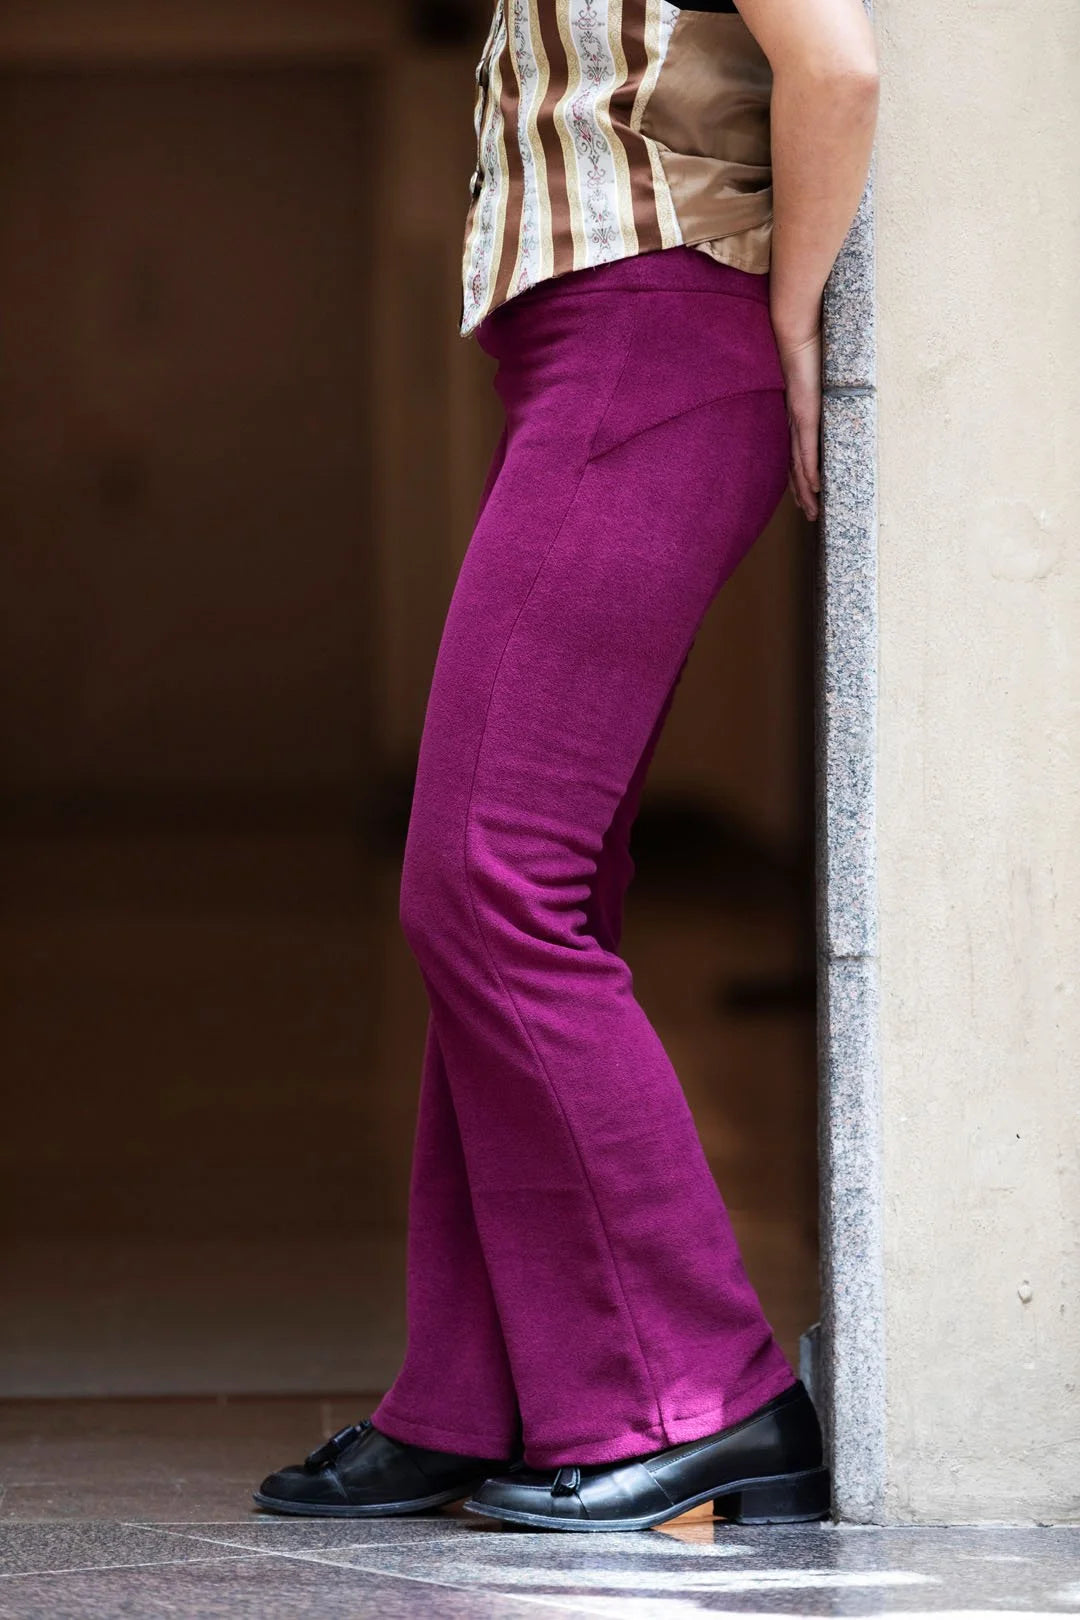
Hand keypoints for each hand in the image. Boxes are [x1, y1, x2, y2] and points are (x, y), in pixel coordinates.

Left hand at [775, 326, 821, 521]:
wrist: (797, 328)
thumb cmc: (810, 343)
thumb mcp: (821, 371)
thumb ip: (827, 384)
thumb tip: (840, 387)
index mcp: (797, 413)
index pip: (797, 453)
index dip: (800, 477)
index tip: (807, 495)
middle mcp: (794, 421)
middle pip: (795, 466)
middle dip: (802, 494)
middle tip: (811, 515)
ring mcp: (799, 419)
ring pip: (799, 465)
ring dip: (806, 492)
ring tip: (813, 513)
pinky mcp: (805, 413)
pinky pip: (807, 449)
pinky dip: (810, 471)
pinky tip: (816, 488)